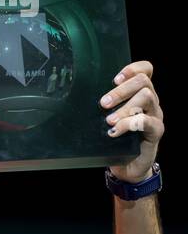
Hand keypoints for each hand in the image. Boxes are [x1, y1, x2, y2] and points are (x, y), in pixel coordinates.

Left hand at [102, 60, 163, 182]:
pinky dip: (129, 124)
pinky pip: (147, 121)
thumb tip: (78, 96)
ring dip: (125, 107)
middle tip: (104, 103)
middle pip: (143, 81)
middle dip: (121, 90)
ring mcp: (155, 115)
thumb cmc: (115, 138)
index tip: (114, 79)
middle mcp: (150, 101)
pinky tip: (115, 131)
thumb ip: (103, 105)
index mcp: (139, 93)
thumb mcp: (107, 117)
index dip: (132, 68)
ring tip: (109, 120)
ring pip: (147, 97)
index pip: (145, 70)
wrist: (128, 165)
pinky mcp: (156, 131)